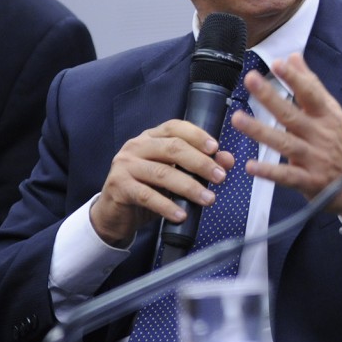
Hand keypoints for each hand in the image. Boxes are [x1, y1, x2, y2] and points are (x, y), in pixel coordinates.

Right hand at [89, 120, 232, 246]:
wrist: (115, 213)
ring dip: (190, 187)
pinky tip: (182, 214)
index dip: (197, 135)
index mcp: (151, 137)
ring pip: (162, 173)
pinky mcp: (119, 186)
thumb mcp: (175, 174)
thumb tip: (227, 160)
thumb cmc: (148, 188)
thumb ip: (200, 164)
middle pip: (173, 148)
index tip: (216, 148)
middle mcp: (136, 146)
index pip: (176, 127)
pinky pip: (147, 195)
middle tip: (220, 177)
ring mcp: (125, 165)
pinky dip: (167, 205)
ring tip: (209, 199)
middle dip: (200, 163)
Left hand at [231, 53, 341, 222]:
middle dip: (270, 97)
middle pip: (292, 114)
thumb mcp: (333, 112)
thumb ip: (311, 85)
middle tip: (251, 80)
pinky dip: (269, 172)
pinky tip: (251, 166)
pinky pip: (286, 176)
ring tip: (237, 119)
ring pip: (284, 143)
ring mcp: (315, 158)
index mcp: (327, 115)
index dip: (295, 78)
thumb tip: (294, 57)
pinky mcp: (309, 181)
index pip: (311, 92)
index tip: (278, 63)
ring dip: (260, 131)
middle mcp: (321, 134)